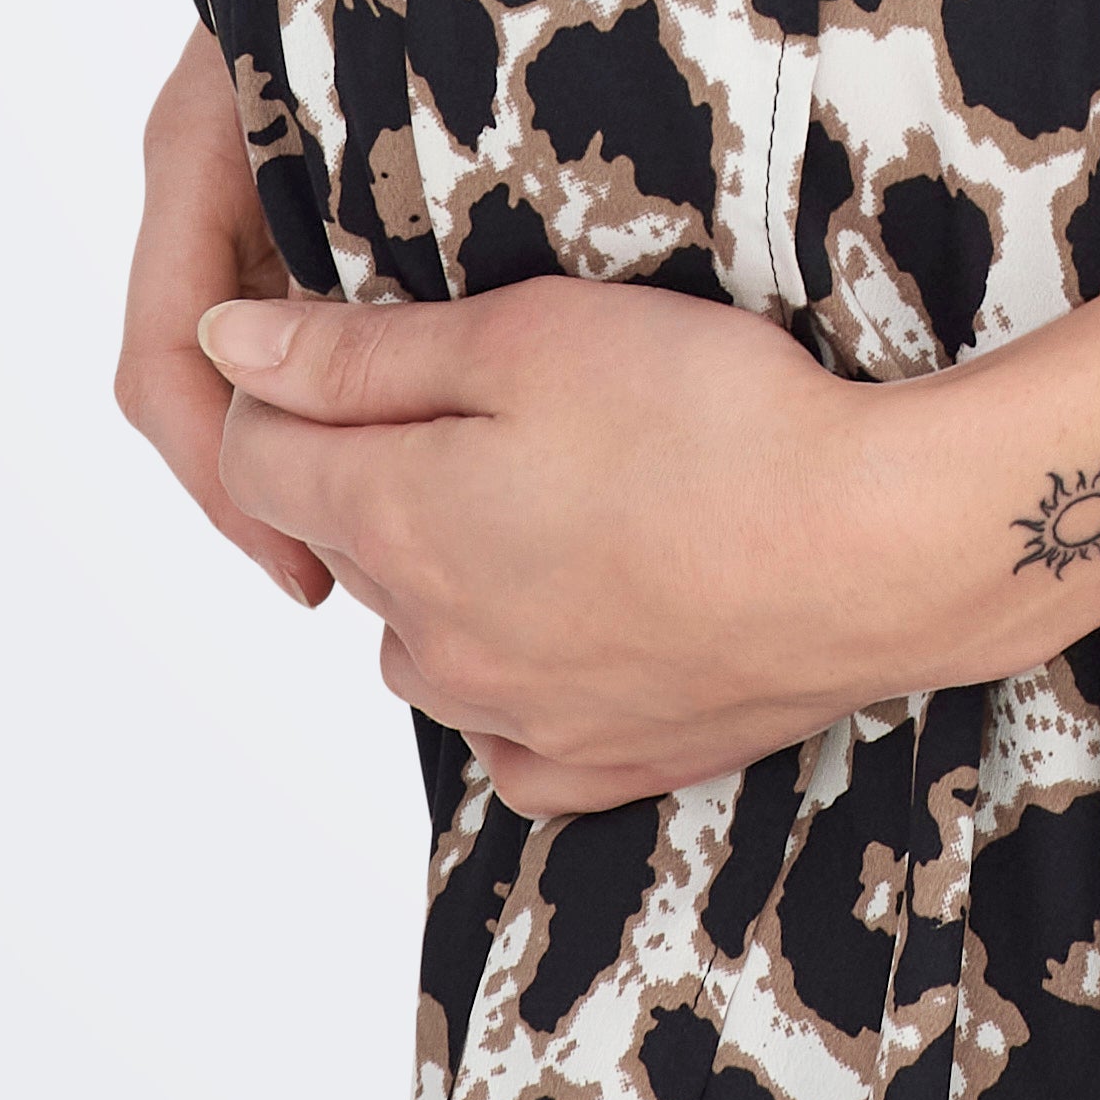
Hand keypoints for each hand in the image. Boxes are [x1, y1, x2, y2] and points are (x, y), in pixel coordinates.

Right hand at [118, 27, 332, 609]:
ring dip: (299, 439)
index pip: (165, 366)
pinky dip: (336, 383)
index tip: (298, 565)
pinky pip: (299, 311)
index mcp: (191, 160)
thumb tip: (337, 388)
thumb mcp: (360, 99)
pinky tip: (400, 438)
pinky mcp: (302, 190)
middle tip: (333, 572)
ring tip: (368, 531)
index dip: (225, 479)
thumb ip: (351, 237)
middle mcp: (206, 182)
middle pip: (199, 376)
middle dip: (260, 480)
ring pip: (250, 351)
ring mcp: (246, 186)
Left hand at [200, 277, 909, 815]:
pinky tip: (591, 614)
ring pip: (422, 642)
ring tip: (559, 506)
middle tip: (504, 407)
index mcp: (395, 522)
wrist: (876, 549)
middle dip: (382, 473)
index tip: (364, 347)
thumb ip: (359, 353)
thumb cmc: (711, 421)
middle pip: (345, 546)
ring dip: (449, 579)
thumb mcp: (526, 335)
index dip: (288, 387)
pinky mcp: (600, 764)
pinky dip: (522, 679)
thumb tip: (223, 346)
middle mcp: (430, 640)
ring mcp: (513, 715)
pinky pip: (510, 735)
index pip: (255, 460)